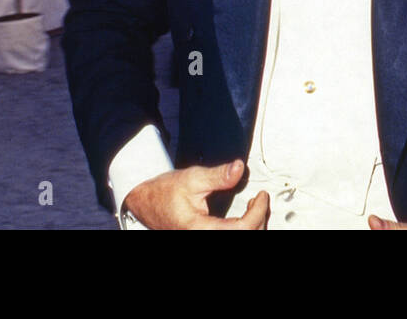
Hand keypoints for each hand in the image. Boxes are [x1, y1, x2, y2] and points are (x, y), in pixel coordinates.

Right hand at [122, 159, 269, 228]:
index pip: (241, 229)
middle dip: (259, 219)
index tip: (262, 196)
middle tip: (260, 200)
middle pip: (246, 237)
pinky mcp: (208, 236)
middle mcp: (204, 238)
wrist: (145, 204)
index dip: (257, 213)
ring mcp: (206, 238)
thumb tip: (238, 169)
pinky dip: (245, 228)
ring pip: (241, 238)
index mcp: (199, 229)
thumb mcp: (191, 178)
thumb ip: (217, 176)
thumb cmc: (164, 193)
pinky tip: (246, 217)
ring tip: (255, 207)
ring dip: (254, 225)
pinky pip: (233, 236)